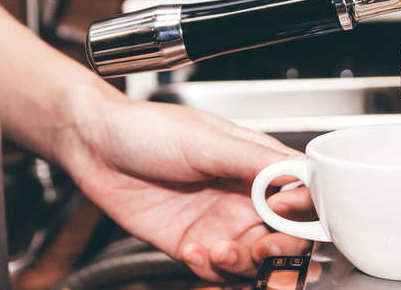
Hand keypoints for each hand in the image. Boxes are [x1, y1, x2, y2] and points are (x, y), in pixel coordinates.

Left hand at [62, 92, 313, 281]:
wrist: (96, 148)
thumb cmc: (149, 130)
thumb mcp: (206, 140)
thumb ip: (254, 161)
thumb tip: (299, 174)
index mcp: (256, 164)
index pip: (303, 190)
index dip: (304, 206)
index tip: (284, 208)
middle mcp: (245, 197)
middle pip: (288, 233)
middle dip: (283, 247)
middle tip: (264, 246)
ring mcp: (221, 223)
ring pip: (257, 259)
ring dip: (246, 263)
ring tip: (220, 250)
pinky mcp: (193, 246)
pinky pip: (218, 270)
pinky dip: (211, 269)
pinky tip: (194, 251)